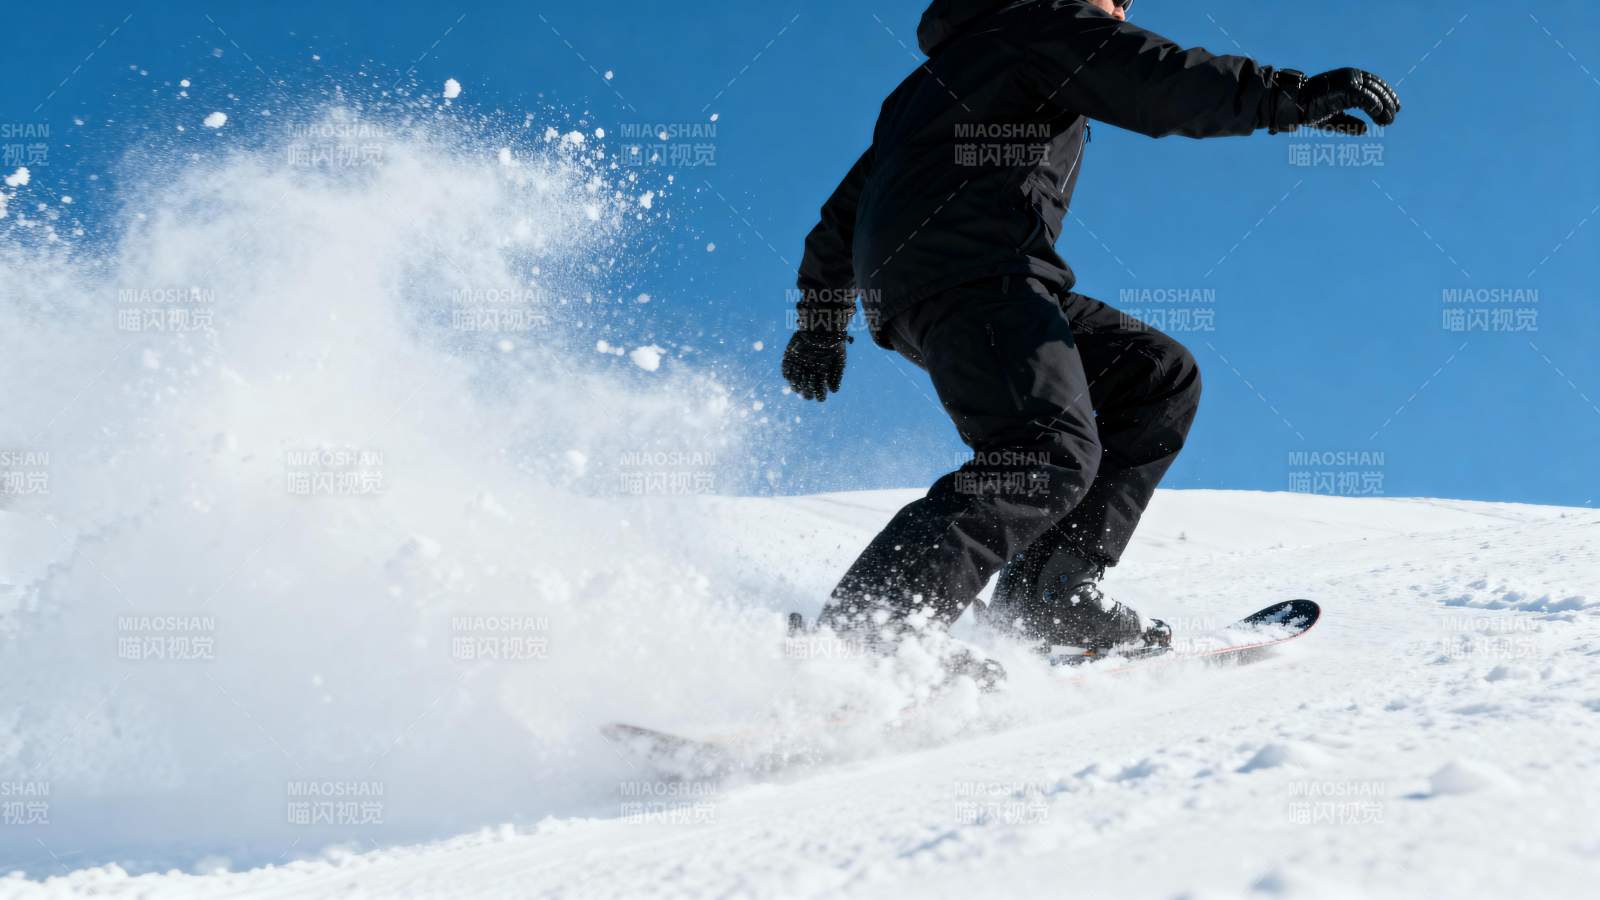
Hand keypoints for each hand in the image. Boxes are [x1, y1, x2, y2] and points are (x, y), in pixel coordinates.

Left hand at [782, 330, 848, 401]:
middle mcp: (809, 371)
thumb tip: (833, 391)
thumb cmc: (833, 344)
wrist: (822, 327)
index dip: (820, 395)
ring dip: (797, 386)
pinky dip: (787, 374)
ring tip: (799, 385)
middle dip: (806, 393)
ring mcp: (799, 365)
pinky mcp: (790, 357)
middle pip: (805, 389)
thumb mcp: (840, 361)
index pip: (819, 391)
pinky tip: (791, 375)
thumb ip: (837, 376)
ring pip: (795, 383)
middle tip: (808, 392)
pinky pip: (785, 370)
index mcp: (821, 373)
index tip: (820, 397)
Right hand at [1269, 67, 1400, 134]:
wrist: (1295, 105)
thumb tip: (1366, 129)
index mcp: (1349, 79)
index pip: (1374, 84)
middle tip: (1393, 116)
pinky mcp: (1348, 88)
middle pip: (1377, 87)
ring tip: (1389, 120)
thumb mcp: (1334, 119)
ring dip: (1384, 107)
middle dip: (1388, 102)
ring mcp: (1350, 81)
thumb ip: (1350, 123)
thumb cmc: (1310, 111)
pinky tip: (1379, 117)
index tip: (1393, 109)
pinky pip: (1367, 98)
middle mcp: (1352, 77)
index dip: (1386, 95)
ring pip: (1375, 93)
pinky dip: (1375, 107)